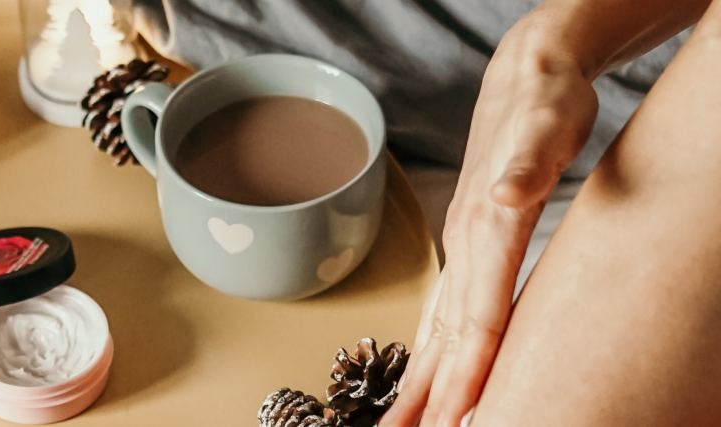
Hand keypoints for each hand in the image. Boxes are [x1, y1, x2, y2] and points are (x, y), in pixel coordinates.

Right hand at [381, 46, 597, 426]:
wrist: (526, 76)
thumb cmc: (543, 105)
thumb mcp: (546, 127)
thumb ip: (524, 165)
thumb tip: (504, 195)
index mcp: (486, 230)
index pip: (477, 319)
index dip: (467, 373)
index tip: (457, 421)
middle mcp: (466, 247)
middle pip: (444, 338)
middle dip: (427, 397)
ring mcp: (463, 251)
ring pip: (435, 332)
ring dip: (416, 383)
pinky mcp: (471, 251)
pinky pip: (447, 316)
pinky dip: (431, 353)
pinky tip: (424, 374)